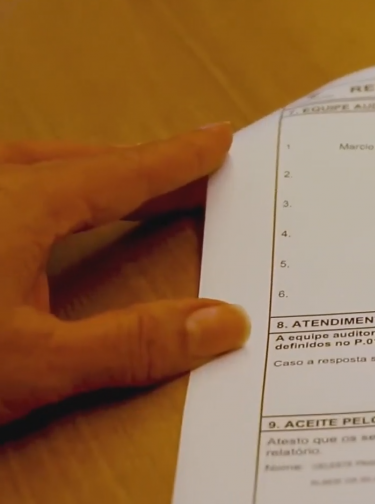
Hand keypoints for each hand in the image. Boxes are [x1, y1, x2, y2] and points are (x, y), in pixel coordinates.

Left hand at [0, 123, 249, 425]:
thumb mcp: (35, 364)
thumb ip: (132, 343)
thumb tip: (225, 324)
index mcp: (18, 203)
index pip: (120, 174)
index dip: (176, 160)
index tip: (220, 139)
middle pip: (79, 164)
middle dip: (139, 168)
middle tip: (195, 172)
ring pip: (36, 169)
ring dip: (90, 177)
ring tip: (128, 190)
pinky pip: (10, 185)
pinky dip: (47, 190)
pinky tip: (43, 218)